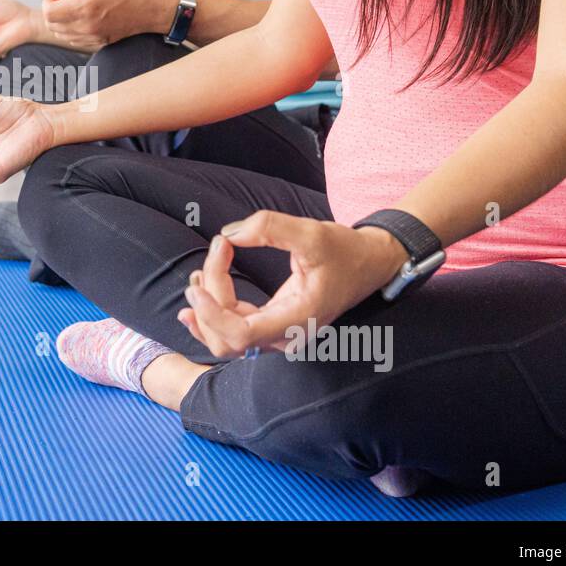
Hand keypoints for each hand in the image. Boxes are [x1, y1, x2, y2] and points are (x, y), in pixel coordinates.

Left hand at [41, 0, 178, 50]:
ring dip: (63, 21)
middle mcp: (88, 27)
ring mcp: (95, 37)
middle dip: (54, 12)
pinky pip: (78, 40)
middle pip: (54, 26)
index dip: (47, 3)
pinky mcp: (102, 42)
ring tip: (78, 7)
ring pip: (64, 35)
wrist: (157, 7)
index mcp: (86, 8)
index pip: (49, 14)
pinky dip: (75, 30)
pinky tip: (86, 17)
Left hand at [178, 212, 409, 358]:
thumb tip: (228, 235)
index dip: (212, 315)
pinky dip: (212, 311)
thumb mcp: (311, 231)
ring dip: (205, 310)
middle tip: (216, 254)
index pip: (242, 335)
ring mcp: (278, 334)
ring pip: (225, 337)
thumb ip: (269, 227)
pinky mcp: (271, 324)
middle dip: (207, 302)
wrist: (369, 263)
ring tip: (197, 275)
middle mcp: (286, 335)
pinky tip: (200, 288)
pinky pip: (233, 329)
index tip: (198, 284)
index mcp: (298, 319)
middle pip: (226, 338)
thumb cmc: (344, 250)